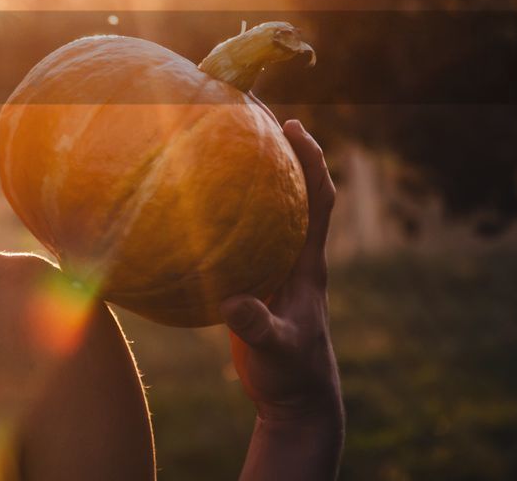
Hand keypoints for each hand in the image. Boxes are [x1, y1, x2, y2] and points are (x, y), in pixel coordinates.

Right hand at [222, 119, 342, 477]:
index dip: (312, 161)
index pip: (319, 200)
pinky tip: (197, 204)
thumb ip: (258, 328)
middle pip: (296, 191)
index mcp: (309, 263)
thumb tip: (234, 304)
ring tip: (225, 143)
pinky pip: (244, 236)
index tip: (294, 127)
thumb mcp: (275, 349)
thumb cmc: (292, 374)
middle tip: (256, 114)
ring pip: (270, 211)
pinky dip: (227, 214)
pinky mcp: (258, 283)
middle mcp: (296, 257)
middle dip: (281, 152)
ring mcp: (277, 269)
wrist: (296, 401)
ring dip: (254, 177)